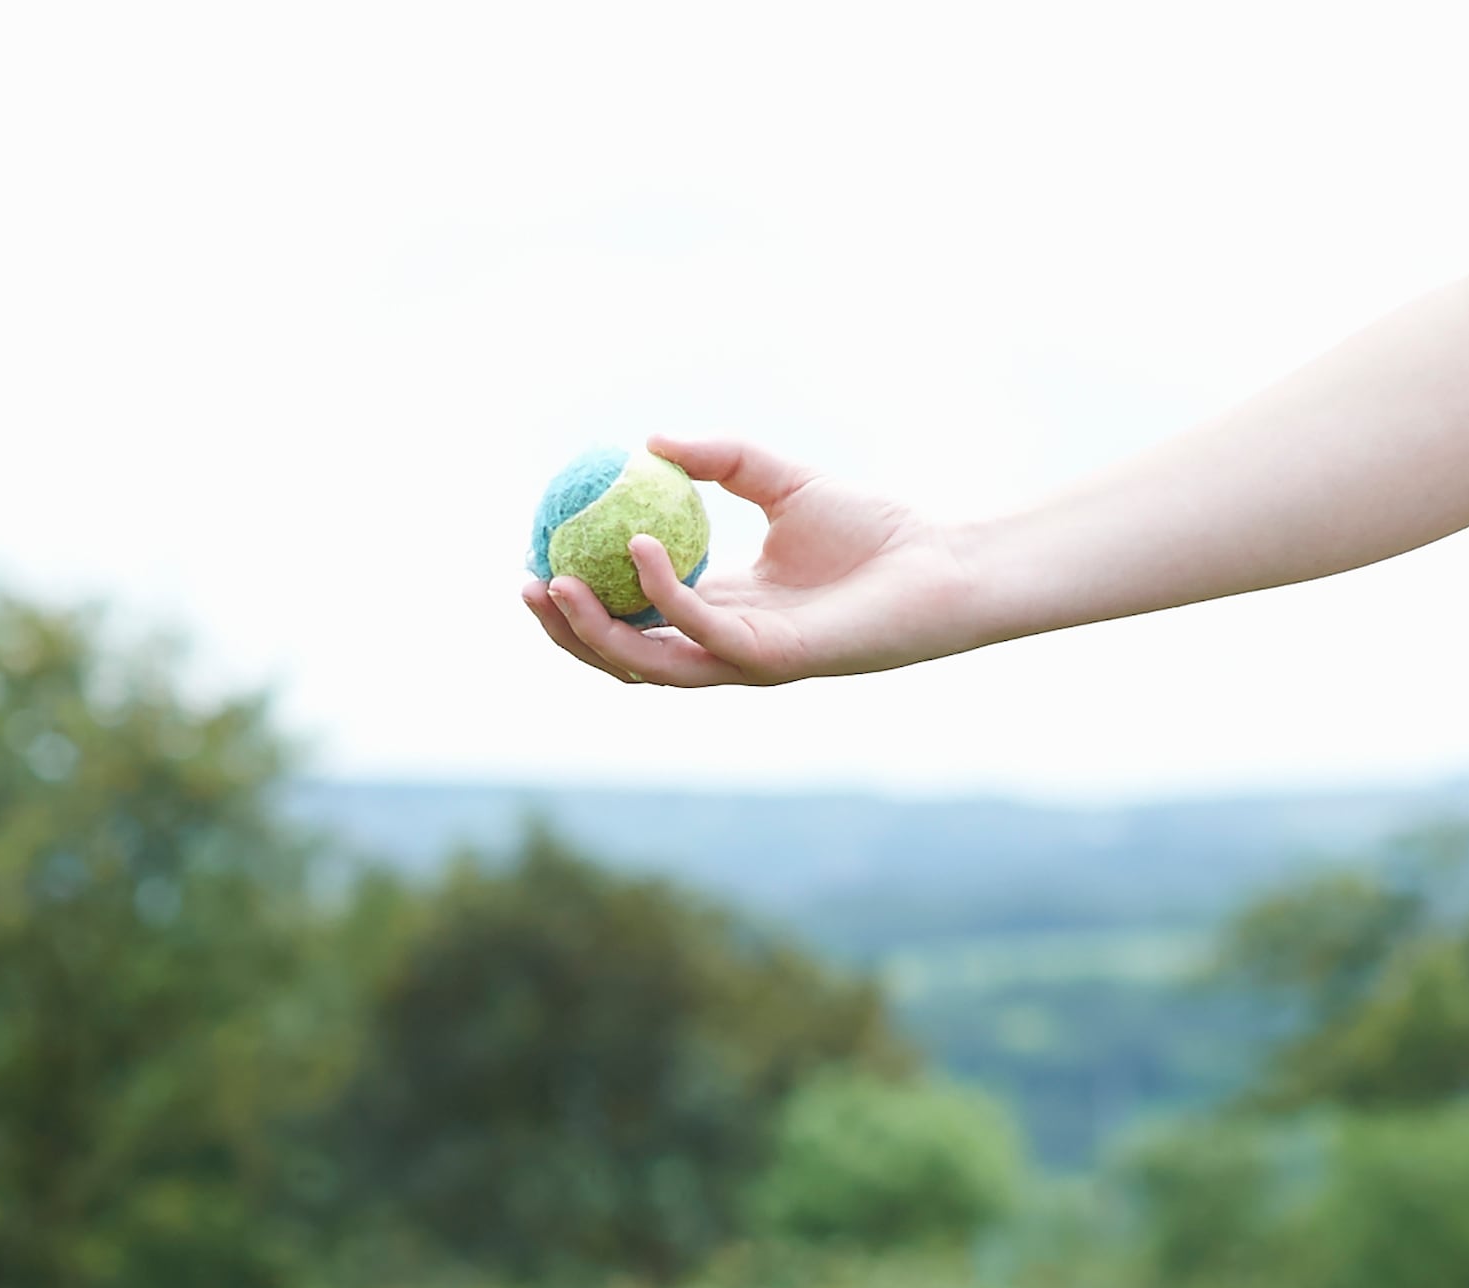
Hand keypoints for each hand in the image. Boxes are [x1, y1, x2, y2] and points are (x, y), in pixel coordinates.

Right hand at [521, 438, 995, 687]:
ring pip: (648, 664)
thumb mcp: (781, 478)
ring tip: (553, 582)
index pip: (634, 621)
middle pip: (625, 657)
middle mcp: (726, 646)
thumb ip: (719, 461)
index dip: (580, 601)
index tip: (537, 555)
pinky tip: (638, 545)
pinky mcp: (773, 660)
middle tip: (526, 584)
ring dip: (594, 629)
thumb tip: (650, 442)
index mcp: (722, 612)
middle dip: (567, 634)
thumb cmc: (875, 529)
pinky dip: (661, 593)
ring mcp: (746, 660)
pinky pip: (700, 630)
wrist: (941, 562)